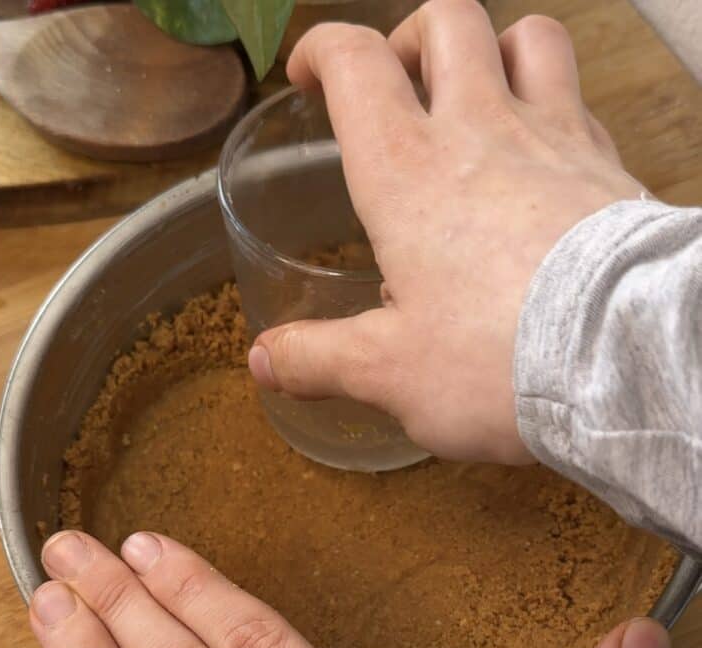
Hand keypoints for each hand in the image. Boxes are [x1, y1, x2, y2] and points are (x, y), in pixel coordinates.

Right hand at [247, 0, 644, 463]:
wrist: (622, 358)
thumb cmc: (495, 359)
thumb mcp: (391, 370)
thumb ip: (321, 358)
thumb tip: (266, 362)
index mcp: (406, 173)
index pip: (356, 65)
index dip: (323, 52)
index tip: (309, 74)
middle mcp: (481, 132)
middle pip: (446, 22)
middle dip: (409, 37)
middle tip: (397, 81)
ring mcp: (554, 137)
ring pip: (526, 36)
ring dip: (493, 48)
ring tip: (477, 91)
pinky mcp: (608, 164)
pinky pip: (579, 98)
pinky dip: (553, 103)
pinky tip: (542, 154)